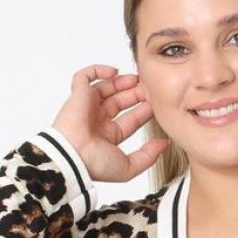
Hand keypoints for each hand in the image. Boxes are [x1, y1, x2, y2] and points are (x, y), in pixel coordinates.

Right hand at [51, 64, 170, 183]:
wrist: (73, 156)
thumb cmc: (96, 164)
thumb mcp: (129, 167)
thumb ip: (148, 156)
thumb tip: (164, 144)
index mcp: (109, 137)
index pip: (131, 120)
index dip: (144, 111)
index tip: (156, 104)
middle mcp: (98, 121)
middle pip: (120, 102)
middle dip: (135, 94)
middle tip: (148, 88)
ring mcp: (87, 107)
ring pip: (106, 88)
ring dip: (121, 82)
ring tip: (135, 79)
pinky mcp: (77, 95)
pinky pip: (84, 77)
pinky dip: (97, 70)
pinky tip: (113, 72)